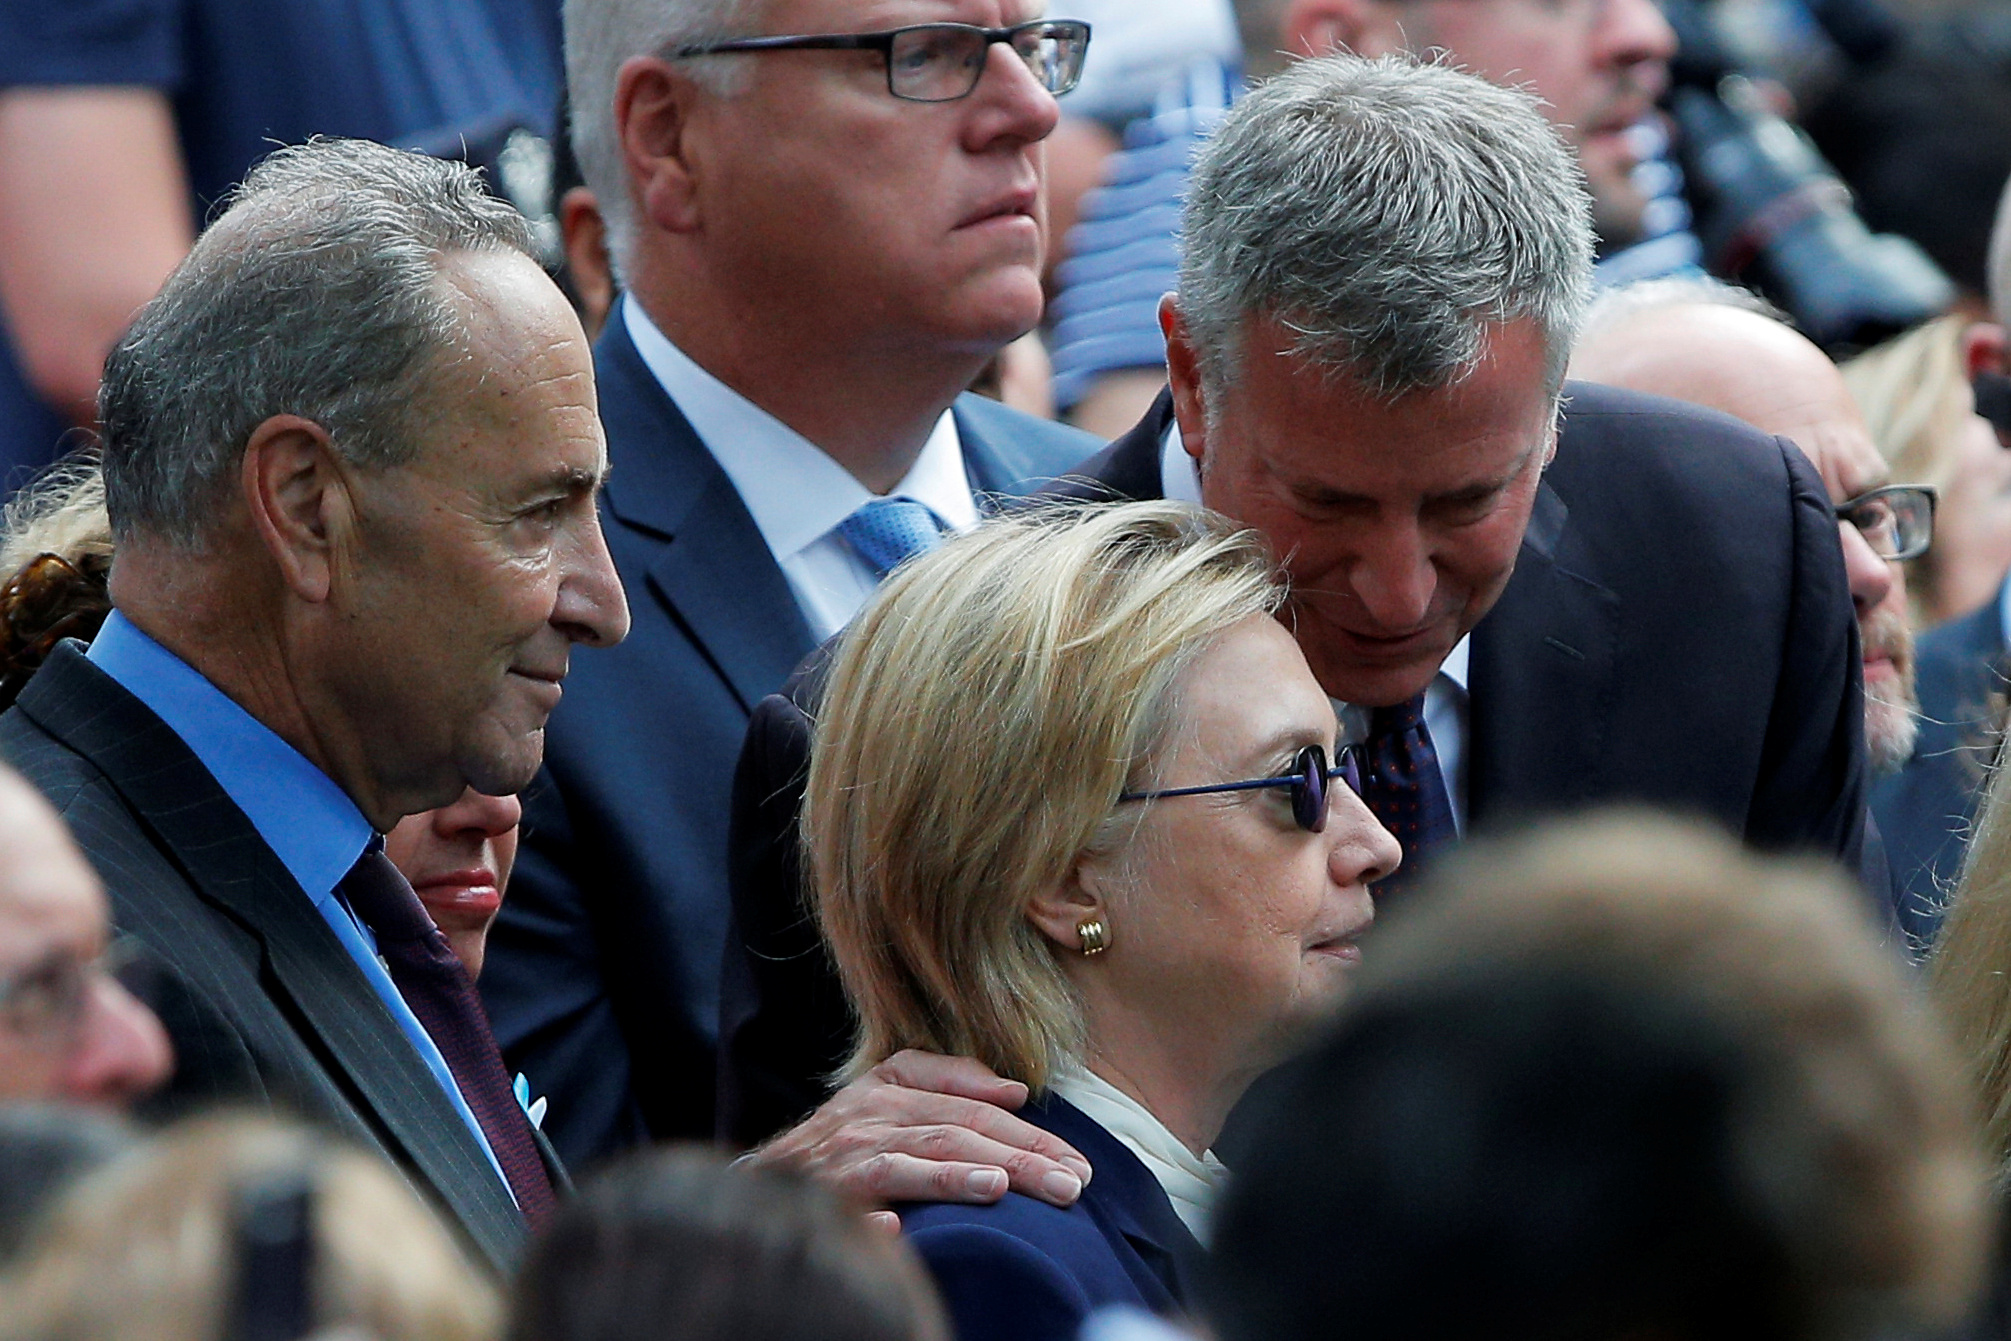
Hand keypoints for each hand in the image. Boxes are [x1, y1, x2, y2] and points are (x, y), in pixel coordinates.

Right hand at [749, 1050, 1093, 1211]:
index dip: (1029, 1133)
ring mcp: (843, 1160)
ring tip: (1000, 1187)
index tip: (1077, 1164)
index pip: (974, 1107)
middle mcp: (869, 1118)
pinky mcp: (820, 1197)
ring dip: (952, 1176)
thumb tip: (1016, 1090)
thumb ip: (952, 1080)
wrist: (763, 1178)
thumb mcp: (892, 1092)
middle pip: (954, 1132)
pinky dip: (869, 1217)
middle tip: (1069, 1186)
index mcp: (891, 1089)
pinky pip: (846, 1207)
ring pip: (907, 1162)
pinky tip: (893, 1227)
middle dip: (1017, 1158)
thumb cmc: (843, 1138)